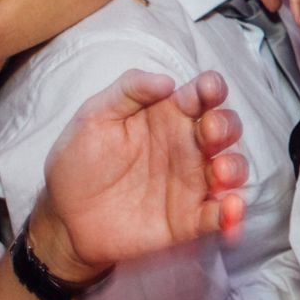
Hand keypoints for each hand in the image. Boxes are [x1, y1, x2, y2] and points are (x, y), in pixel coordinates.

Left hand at [29, 70, 249, 284]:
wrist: (65, 219)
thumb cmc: (79, 161)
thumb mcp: (93, 117)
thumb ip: (127, 90)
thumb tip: (167, 81)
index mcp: (168, 116)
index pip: (201, 95)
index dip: (212, 88)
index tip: (209, 90)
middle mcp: (187, 146)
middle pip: (225, 128)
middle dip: (226, 126)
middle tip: (208, 133)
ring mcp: (191, 182)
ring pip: (232, 169)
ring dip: (235, 168)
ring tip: (219, 173)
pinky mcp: (189, 218)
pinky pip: (220, 214)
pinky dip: (232, 214)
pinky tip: (229, 211)